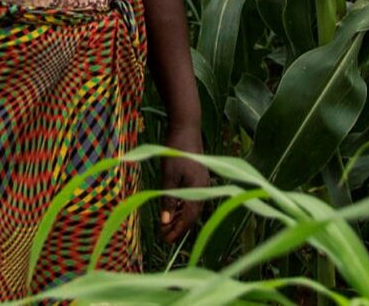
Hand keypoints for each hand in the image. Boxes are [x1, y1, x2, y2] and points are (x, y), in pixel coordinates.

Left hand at [155, 129, 209, 245]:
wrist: (186, 127)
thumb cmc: (175, 150)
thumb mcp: (169, 176)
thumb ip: (168, 199)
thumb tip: (165, 221)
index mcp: (199, 189)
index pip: (189, 218)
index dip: (178, 231)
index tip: (166, 240)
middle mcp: (204, 189)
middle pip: (192, 215)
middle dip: (178, 227)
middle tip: (164, 236)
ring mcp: (203, 183)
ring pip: (192, 207)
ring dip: (180, 218)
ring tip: (167, 226)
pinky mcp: (199, 178)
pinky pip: (192, 198)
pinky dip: (183, 207)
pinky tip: (173, 210)